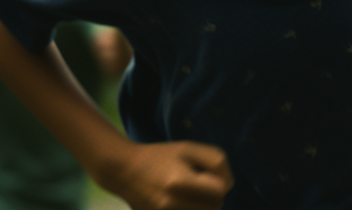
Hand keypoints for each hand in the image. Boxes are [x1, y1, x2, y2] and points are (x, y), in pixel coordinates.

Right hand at [98, 140, 232, 209]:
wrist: (124, 171)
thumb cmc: (160, 157)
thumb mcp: (188, 148)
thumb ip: (215, 161)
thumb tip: (228, 185)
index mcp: (179, 181)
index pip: (220, 190)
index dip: (221, 181)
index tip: (209, 175)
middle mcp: (171, 203)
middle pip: (215, 207)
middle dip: (214, 196)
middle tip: (200, 185)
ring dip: (204, 207)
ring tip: (192, 195)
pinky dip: (192, 209)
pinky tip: (185, 203)